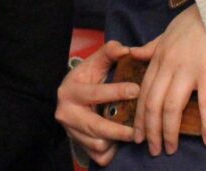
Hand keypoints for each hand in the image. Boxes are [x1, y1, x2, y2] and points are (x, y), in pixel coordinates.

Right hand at [56, 41, 139, 166]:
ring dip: (116, 141)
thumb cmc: (86, 80)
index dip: (116, 91)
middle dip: (119, 130)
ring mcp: (71, 132)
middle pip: (95, 126)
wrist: (69, 101)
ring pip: (98, 143)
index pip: (94, 93)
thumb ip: (108, 53)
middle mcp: (66, 113)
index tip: (137, 89)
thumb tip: (125, 49)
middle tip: (138, 130)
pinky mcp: (78, 146)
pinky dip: (111, 152)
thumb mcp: (94, 65)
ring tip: (131, 133)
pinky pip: (98, 156)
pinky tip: (119, 143)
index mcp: (69, 90)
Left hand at [129, 5, 205, 155]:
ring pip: (171, 107)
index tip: (136, 135)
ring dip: (169, 131)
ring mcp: (187, 71)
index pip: (143, 93)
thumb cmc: (191, 24)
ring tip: (170, 148)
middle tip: (152, 149)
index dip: (139, 117)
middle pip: (153, 104)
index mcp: (157, 60)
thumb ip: (149, 48)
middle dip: (150, 130)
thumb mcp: (163, 35)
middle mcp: (167, 67)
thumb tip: (133, 54)